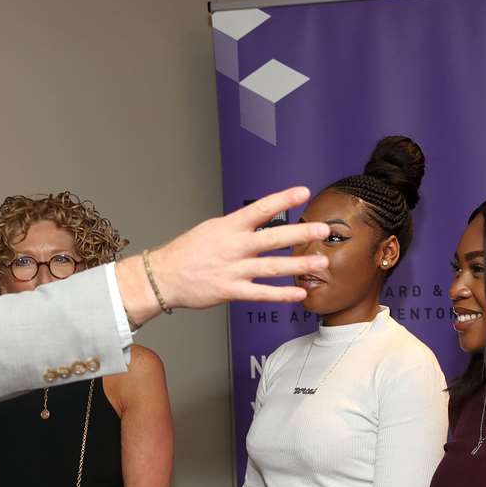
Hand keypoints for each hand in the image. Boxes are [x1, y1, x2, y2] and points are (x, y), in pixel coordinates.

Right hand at [114, 187, 328, 324]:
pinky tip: (299, 293)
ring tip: (321, 262)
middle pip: (273, 238)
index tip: (303, 192)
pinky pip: (261, 293)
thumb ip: (239, 226)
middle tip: (323, 230)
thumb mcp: (212, 229)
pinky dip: (281, 294)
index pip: (260, 208)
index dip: (283, 199)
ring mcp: (233, 269)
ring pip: (272, 267)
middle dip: (300, 233)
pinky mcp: (230, 290)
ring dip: (299, 265)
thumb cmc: (187, 252)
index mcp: (228, 227)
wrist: (163, 276)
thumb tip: (262, 219)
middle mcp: (233, 246)